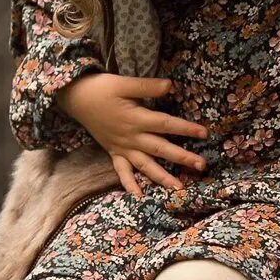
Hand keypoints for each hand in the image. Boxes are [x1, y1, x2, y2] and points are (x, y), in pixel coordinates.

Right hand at [58, 73, 207, 196]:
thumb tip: (170, 85)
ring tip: (179, 188)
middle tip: (201, 165)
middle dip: (182, 158)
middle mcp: (131, 137)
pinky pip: (122, 171)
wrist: (75, 99)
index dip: (186, 128)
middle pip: (160, 148)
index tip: (204, 133)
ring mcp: (122, 147)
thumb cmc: (101, 89)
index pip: (166, 124)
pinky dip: (129, 184)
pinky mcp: (113, 152)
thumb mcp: (123, 83)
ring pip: (145, 165)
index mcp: (136, 119)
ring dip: (162, 177)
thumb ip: (147, 86)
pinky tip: (139, 196)